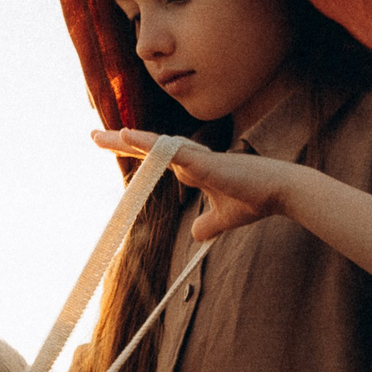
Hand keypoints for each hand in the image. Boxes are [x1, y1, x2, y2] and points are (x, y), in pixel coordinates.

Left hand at [92, 129, 295, 241]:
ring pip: (155, 146)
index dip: (134, 151)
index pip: (155, 158)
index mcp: (192, 168)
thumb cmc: (254, 199)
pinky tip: (129, 136)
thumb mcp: (223, 218)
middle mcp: (190, 159)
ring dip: (129, 141)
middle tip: (92, 135)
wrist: (279, 192)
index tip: (111, 144)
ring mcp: (196, 158)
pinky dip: (149, 144)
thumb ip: (208, 225)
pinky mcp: (203, 162)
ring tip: (104, 136)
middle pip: (147, 147)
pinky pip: (170, 151)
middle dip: (119, 142)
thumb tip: (196, 236)